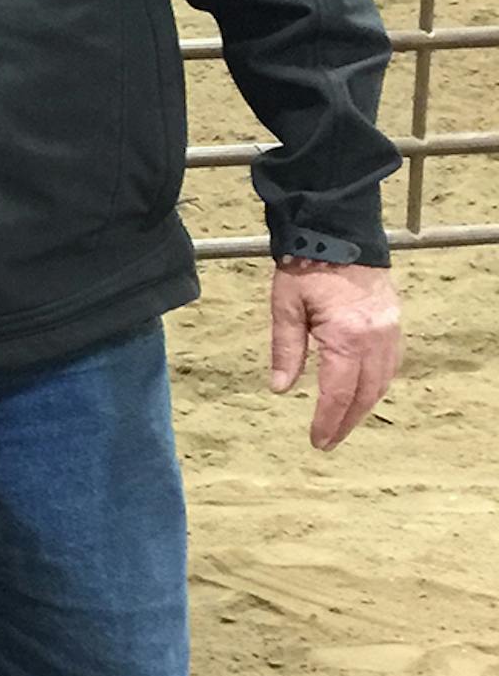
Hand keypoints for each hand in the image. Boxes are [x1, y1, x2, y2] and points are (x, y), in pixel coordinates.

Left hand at [267, 262, 400, 451]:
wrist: (338, 233)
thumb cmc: (305, 267)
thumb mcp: (286, 307)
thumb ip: (286, 350)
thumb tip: (281, 389)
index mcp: (346, 336)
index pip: (338, 392)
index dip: (328, 421)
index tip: (317, 441)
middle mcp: (375, 338)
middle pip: (365, 393)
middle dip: (346, 421)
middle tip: (328, 441)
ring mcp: (390, 330)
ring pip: (382, 382)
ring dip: (363, 406)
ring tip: (342, 423)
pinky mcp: (394, 322)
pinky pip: (391, 364)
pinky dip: (377, 384)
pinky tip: (363, 393)